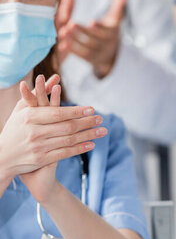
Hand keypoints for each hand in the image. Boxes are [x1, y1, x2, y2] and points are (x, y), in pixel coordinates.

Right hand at [0, 75, 106, 200]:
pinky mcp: (42, 159)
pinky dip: (80, 149)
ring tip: (102, 131)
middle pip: (67, 127)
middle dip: (87, 123)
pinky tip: (91, 144)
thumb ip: (38, 94)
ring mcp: (38, 147)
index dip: (76, 111)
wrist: (3, 156)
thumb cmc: (14, 128)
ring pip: (69, 140)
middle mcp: (34, 132)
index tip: (92, 109)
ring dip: (88, 135)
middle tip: (101, 119)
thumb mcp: (21, 110)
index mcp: (29, 117)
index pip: (58, 113)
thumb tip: (55, 79)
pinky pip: (65, 153)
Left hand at [57, 0, 130, 78]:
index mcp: (112, 31)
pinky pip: (81, 55)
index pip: (106, 29)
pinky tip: (62, 44)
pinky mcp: (90, 59)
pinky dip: (72, 50)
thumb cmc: (110, 30)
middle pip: (94, 38)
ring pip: (86, 47)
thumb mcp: (115, 17)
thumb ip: (119, 2)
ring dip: (74, 40)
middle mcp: (106, 43)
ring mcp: (98, 52)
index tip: (92, 22)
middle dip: (83, 32)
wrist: (112, 55)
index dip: (99, 26)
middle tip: (71, 24)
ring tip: (63, 31)